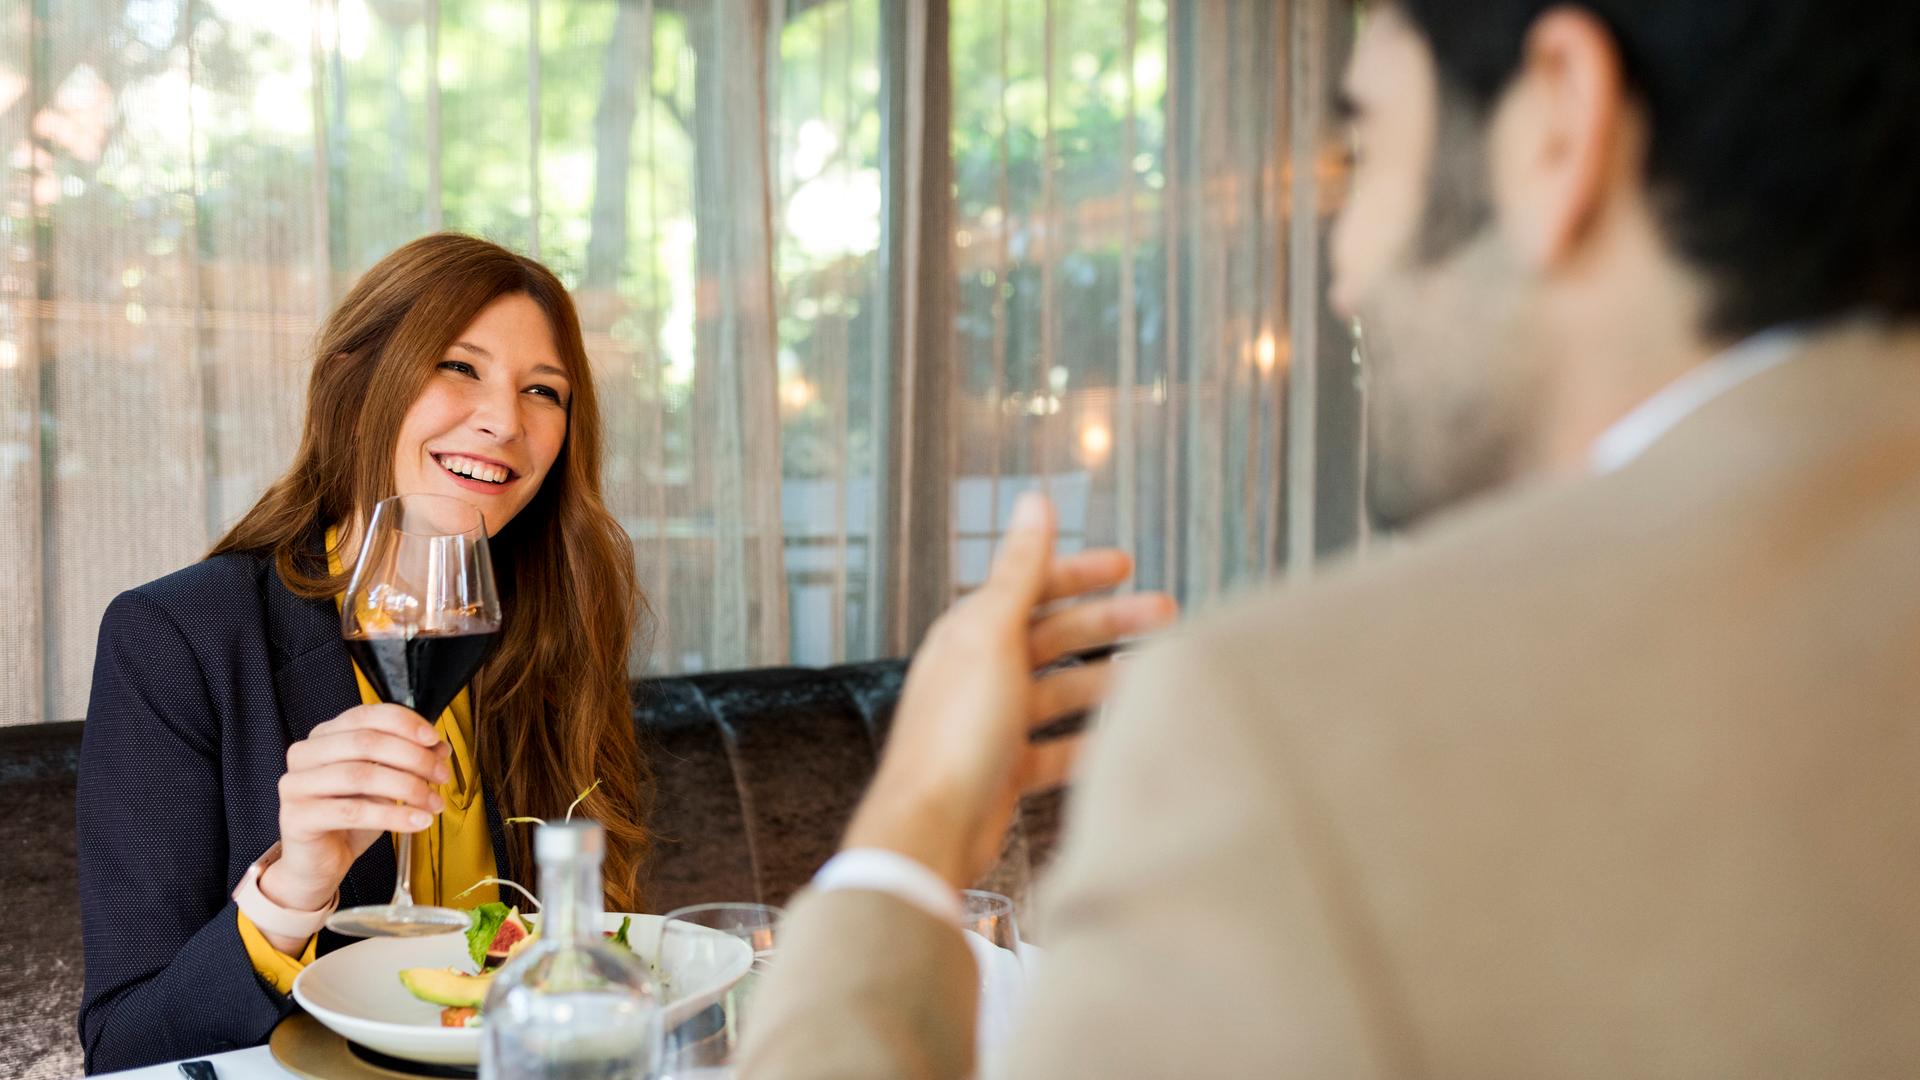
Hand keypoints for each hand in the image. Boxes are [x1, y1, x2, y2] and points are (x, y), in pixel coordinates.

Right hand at [262, 704, 449, 919]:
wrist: (318, 863)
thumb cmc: (349, 819)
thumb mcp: (385, 785)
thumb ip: (408, 761)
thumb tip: (439, 748)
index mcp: (325, 735)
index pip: (367, 715)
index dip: (405, 723)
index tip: (434, 740)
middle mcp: (306, 754)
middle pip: (366, 743)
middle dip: (414, 758)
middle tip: (441, 775)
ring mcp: (296, 784)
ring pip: (361, 775)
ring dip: (408, 787)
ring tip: (434, 803)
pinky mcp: (297, 816)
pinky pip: (353, 812)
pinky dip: (393, 816)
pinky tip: (417, 821)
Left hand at [844, 493, 1178, 887]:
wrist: (931, 827)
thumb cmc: (956, 731)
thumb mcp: (993, 636)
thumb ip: (1020, 570)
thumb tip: (1034, 501)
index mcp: (971, 633)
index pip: (1031, 587)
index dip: (1079, 573)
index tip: (1127, 564)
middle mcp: (980, 672)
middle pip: (1054, 636)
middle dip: (1109, 624)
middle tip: (1167, 616)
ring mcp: (993, 723)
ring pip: (1060, 691)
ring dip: (1106, 679)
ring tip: (1155, 677)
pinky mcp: (1006, 770)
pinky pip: (1058, 747)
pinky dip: (1090, 741)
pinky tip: (1122, 738)